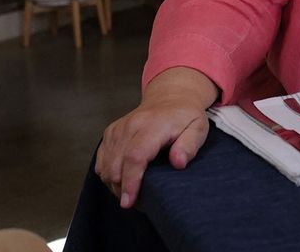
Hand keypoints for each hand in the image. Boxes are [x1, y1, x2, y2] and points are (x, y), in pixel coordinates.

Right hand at [95, 67, 218, 208]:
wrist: (170, 97)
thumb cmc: (185, 116)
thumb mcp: (198, 128)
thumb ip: (189, 145)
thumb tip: (178, 163)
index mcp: (153, 125)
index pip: (135, 156)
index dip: (131, 182)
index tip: (130, 201)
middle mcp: (131, 126)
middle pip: (116, 165)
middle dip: (123, 189)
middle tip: (139, 201)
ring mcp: (118, 129)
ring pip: (106, 166)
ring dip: (115, 184)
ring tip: (133, 191)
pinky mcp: (110, 133)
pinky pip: (101, 160)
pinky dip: (108, 174)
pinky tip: (123, 178)